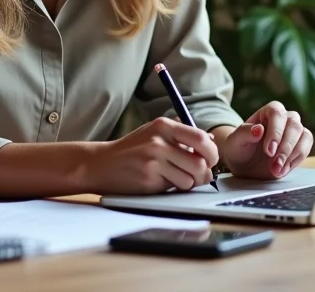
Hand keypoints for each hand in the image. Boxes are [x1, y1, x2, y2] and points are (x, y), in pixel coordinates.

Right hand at [88, 117, 220, 194]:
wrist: (102, 163)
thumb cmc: (132, 150)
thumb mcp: (154, 133)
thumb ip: (181, 136)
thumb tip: (211, 141)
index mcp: (163, 126)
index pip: (201, 138)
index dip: (212, 153)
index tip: (210, 160)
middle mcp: (159, 141)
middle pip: (200, 162)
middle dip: (204, 173)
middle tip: (199, 176)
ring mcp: (153, 160)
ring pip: (190, 179)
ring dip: (188, 183)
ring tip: (176, 178)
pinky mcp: (148, 179)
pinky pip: (176, 188)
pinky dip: (174, 188)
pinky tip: (162, 182)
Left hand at [217, 101, 312, 179]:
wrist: (244, 164)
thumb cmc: (239, 149)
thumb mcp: (234, 142)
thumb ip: (244, 133)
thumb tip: (259, 129)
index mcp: (268, 112)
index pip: (277, 114)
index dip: (276, 132)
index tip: (269, 151)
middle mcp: (285, 118)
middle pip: (294, 125)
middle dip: (285, 148)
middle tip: (274, 165)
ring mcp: (295, 131)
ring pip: (305, 136)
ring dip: (292, 155)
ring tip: (276, 170)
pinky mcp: (301, 145)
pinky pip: (306, 149)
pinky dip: (296, 161)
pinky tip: (282, 170)